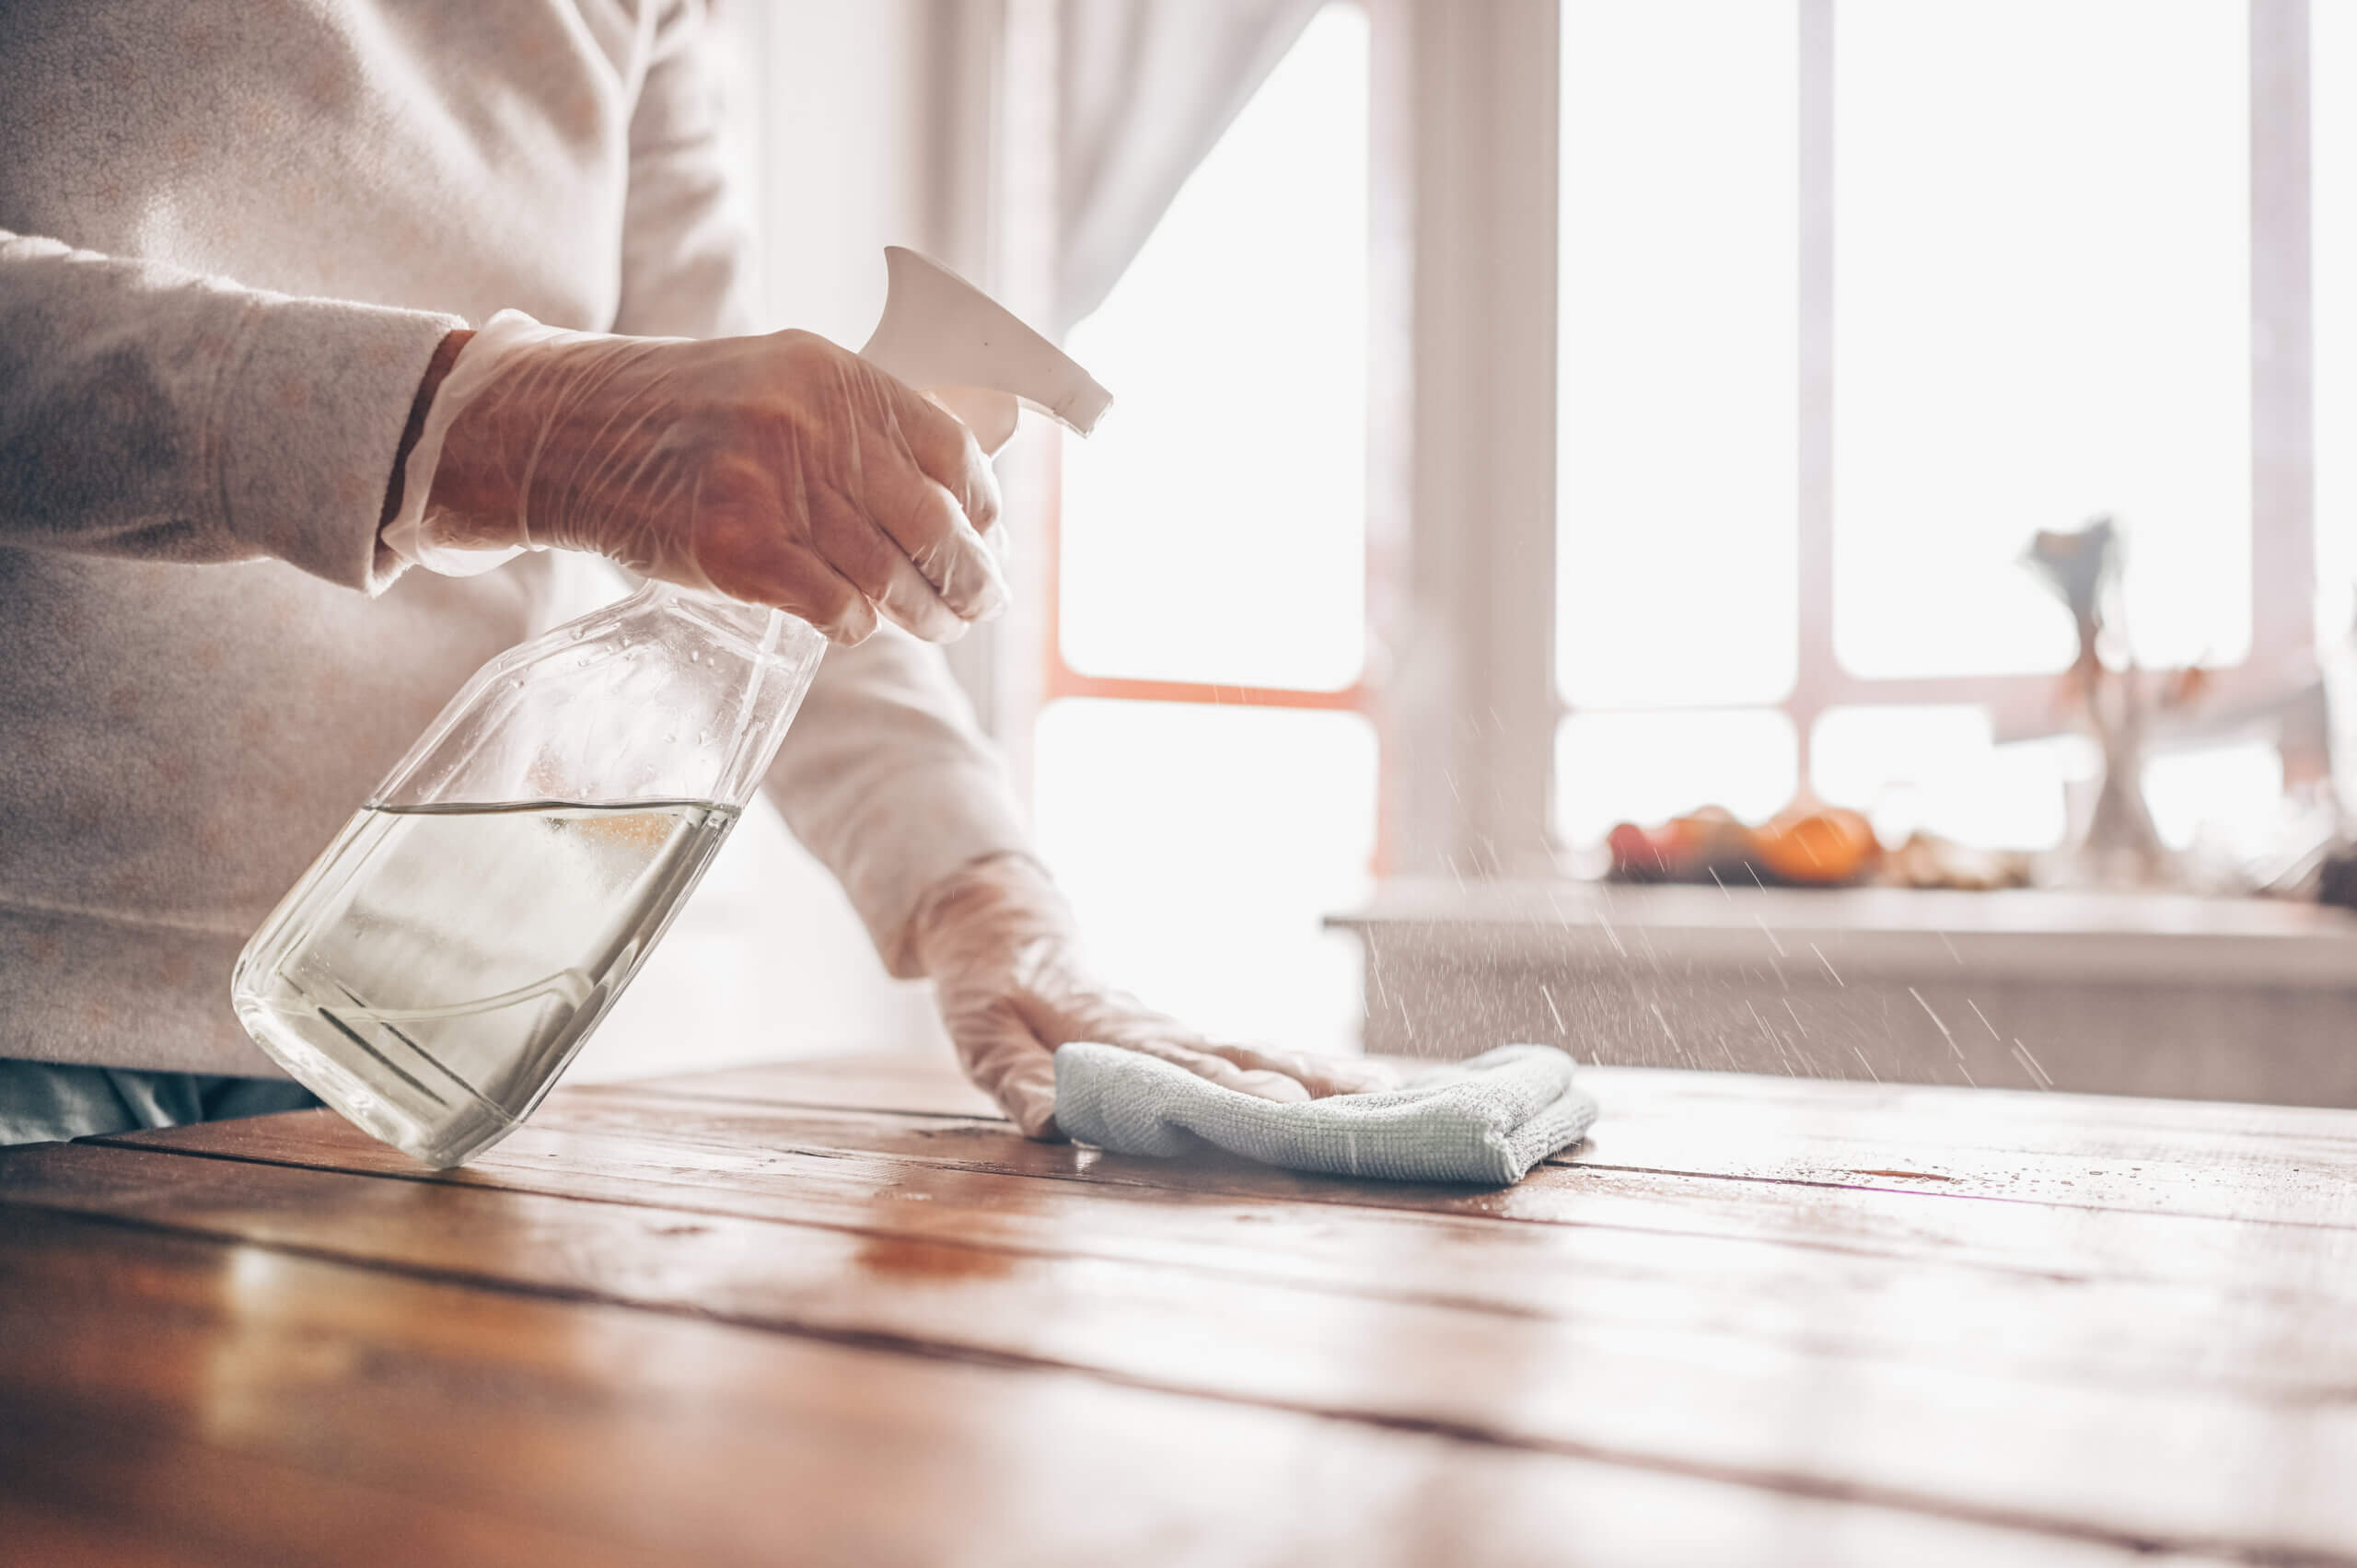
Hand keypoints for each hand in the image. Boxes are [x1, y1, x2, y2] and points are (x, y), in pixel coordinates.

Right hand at [414, 313, 1004, 644]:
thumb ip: (856, 423)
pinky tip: (848, 626)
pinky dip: (854, 627)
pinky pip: (834, 608)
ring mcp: (770, 486)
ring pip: (889, 576)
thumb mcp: (778, 381)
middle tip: (974, 606)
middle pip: (934, 526)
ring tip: (929, 627)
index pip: (952, 452)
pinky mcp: (735, 549)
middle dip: (968, 580)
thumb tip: (954, 492)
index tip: (987, 542)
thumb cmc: (680, 416)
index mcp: (832, 374)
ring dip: (920, 615)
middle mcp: (809, 424)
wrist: (561, 431)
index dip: (983, 509)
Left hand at [910, 854, 1391, 1139]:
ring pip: (1262, 1053)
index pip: (1182, 1068)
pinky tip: (1357, 1089)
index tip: (1282, 1110)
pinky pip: (1255, 1055)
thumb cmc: (990, 990)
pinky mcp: (1188, 1042)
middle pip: (1243, 1060)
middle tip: (1366, 1112)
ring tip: (1388, 1099)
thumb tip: (1049, 1122)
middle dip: (1304, 1089)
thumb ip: (1015, 1077)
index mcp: (1114, 1037)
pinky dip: (1310, 1069)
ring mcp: (1182, 1035)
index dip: (1231, 1092)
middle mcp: (1162, 1034)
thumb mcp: (983, 1034)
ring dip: (1323, 1078)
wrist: (1004, 931)